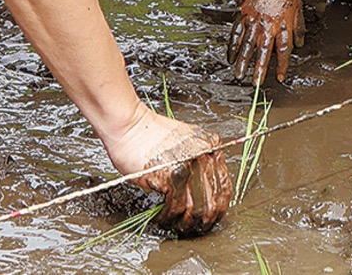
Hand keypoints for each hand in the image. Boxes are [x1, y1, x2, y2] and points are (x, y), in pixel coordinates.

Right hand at [109, 108, 232, 235]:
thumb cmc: (149, 134)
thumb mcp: (185, 143)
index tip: (211, 218)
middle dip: (203, 221)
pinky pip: (176, 208)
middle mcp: (204, 155)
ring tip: (176, 224)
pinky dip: (169, 217)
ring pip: (197, 208)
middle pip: (213, 202)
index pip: (224, 187)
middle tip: (192, 227)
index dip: (218, 209)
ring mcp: (189, 165)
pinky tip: (163, 217)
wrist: (127, 125)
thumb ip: (199, 161)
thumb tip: (204, 192)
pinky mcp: (172, 176)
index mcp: (210, 146)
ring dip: (185, 222)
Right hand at [228, 0, 303, 84]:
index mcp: (283, 26)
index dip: (282, 65)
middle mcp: (268, 27)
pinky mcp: (242, 18)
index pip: (283, 50)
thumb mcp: (297, 8)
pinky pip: (236, 34)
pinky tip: (230, 57)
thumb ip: (298, 27)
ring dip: (243, 62)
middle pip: (263, 52)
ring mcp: (253, 23)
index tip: (280, 77)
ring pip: (248, 46)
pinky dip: (232, 46)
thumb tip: (300, 43)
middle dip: (259, 69)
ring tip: (239, 75)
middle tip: (256, 83)